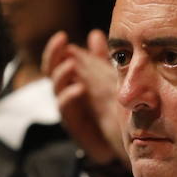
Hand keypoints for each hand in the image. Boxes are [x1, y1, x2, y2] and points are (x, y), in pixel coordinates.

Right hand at [42, 29, 127, 166]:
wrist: (124, 141)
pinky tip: (78, 89)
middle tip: (62, 44)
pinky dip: (69, 98)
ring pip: (57, 91)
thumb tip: (94, 35)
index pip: (58, 61)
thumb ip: (100, 59)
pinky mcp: (75, 127)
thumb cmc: (114, 109)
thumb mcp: (109, 78)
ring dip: (61, 75)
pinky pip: (67, 112)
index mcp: (73, 80)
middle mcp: (67, 95)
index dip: (56, 49)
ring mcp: (70, 111)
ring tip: (71, 65)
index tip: (62, 36)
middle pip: (52, 73)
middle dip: (54, 56)